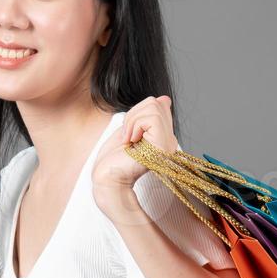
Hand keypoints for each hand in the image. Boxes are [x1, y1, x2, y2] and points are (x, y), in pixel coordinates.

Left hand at [92, 96, 176, 215]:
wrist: (107, 178)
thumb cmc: (113, 159)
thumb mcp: (128, 130)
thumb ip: (145, 116)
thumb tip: (164, 99)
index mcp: (162, 136)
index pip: (158, 104)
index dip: (137, 112)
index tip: (128, 133)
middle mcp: (169, 140)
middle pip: (156, 102)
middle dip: (133, 114)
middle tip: (126, 136)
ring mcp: (167, 143)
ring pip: (154, 107)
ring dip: (132, 121)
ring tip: (128, 140)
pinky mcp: (163, 146)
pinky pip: (152, 118)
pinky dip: (134, 126)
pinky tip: (130, 142)